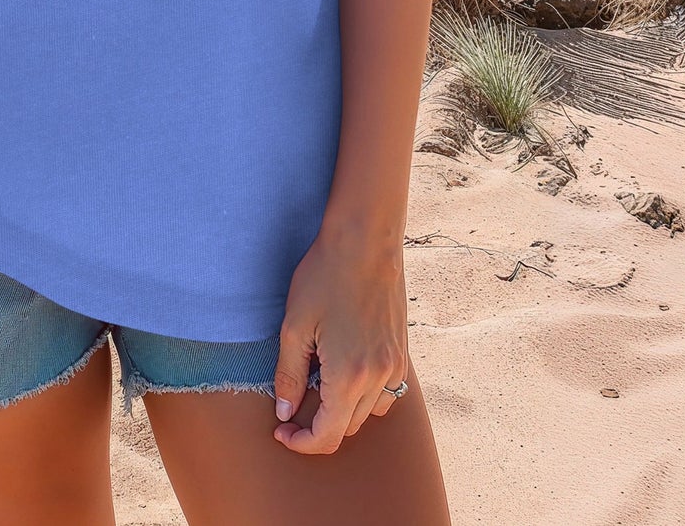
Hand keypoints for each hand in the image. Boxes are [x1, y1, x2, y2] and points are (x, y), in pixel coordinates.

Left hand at [271, 228, 409, 453]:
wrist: (365, 241)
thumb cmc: (324, 277)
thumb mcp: (295, 325)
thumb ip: (289, 375)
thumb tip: (285, 413)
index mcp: (349, 375)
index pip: (327, 436)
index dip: (301, 443)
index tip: (282, 432)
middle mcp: (379, 377)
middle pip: (347, 428)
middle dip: (318, 427)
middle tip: (292, 408)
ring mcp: (395, 365)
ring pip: (369, 412)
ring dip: (342, 411)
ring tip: (318, 383)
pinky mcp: (402, 352)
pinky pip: (386, 392)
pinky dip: (364, 395)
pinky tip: (344, 371)